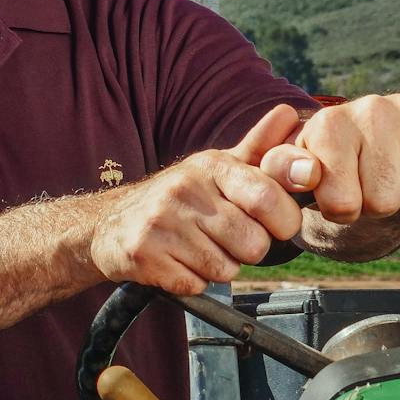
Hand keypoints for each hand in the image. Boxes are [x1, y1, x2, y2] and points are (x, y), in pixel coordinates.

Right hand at [89, 105, 306, 294]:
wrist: (109, 224)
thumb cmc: (178, 198)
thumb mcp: (216, 167)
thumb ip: (259, 148)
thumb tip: (291, 113)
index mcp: (211, 166)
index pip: (268, 198)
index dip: (282, 221)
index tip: (272, 224)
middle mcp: (185, 189)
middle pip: (253, 243)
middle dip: (249, 251)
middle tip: (230, 240)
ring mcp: (161, 221)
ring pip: (226, 269)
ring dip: (219, 268)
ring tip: (199, 249)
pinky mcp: (144, 254)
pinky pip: (195, 286)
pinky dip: (192, 282)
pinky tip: (178, 263)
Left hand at [259, 92, 399, 225]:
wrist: (363, 133)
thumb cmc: (325, 158)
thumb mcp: (292, 167)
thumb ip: (281, 171)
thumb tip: (306, 173)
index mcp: (329, 124)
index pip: (342, 203)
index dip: (341, 209)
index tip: (335, 190)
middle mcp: (370, 108)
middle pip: (384, 202)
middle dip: (374, 203)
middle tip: (366, 181)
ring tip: (389, 170)